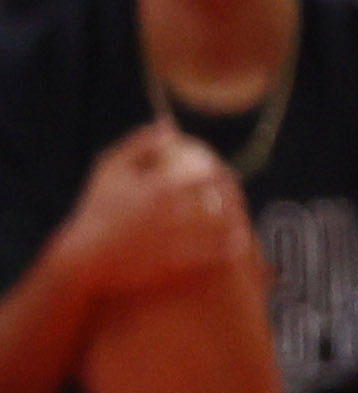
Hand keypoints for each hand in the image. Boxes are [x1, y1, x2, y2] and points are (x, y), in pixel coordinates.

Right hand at [62, 123, 255, 298]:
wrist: (80, 260)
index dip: (223, 176)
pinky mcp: (174, 266)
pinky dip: (227, 252)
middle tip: (238, 202)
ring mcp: (175, 241)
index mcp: (163, 188)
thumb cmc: (95, 212)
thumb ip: (139, 144)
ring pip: (222, 232)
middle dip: (235, 201)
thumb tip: (168, 127)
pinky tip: (236, 249)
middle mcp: (173, 214)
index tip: (227, 178)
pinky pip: (211, 258)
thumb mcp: (109, 171)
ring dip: (236, 227)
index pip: (210, 176)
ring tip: (242, 226)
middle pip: (221, 203)